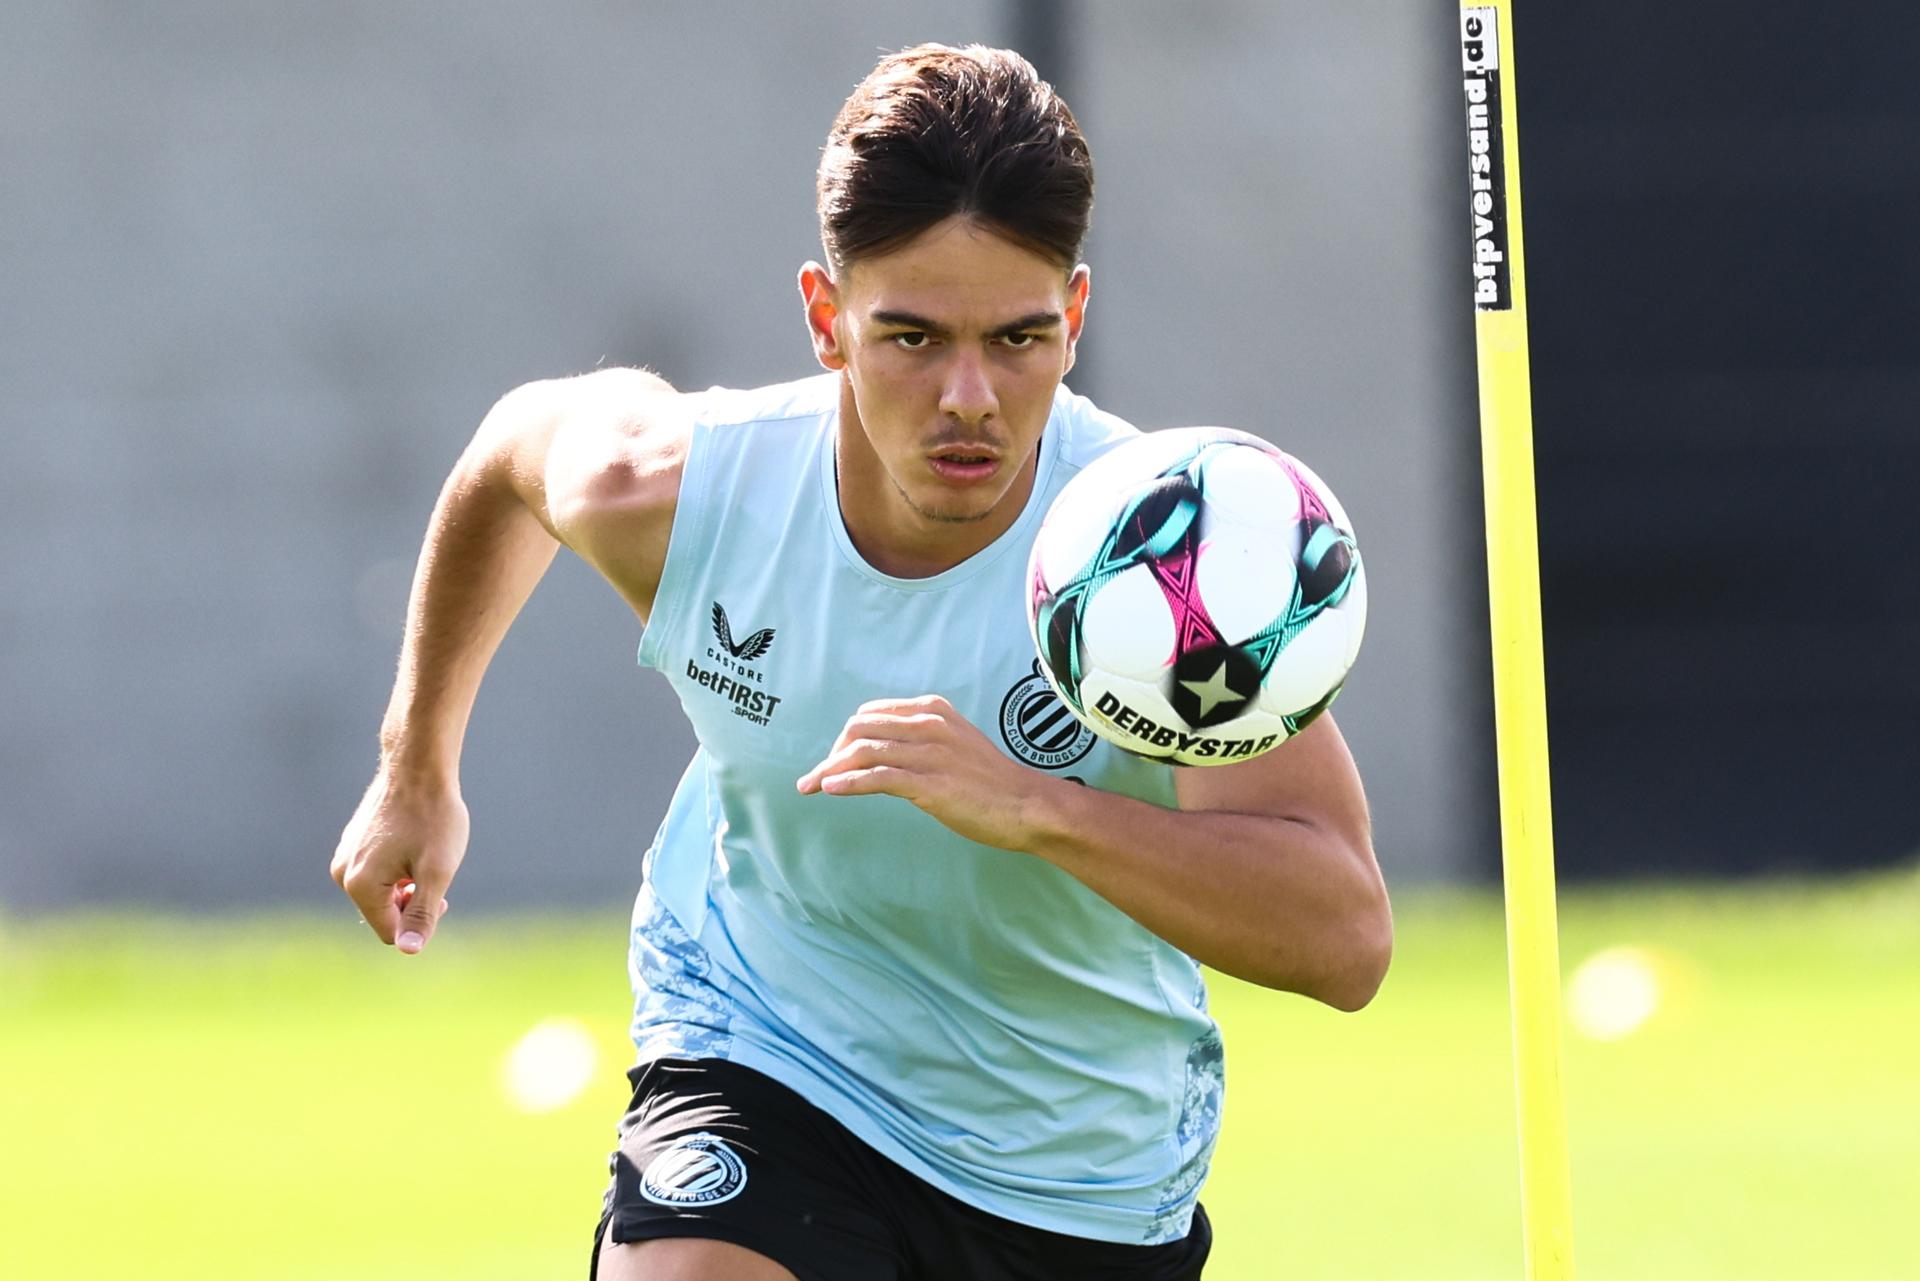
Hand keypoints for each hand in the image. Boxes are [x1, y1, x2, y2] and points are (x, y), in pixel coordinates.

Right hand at [330, 769, 466, 952]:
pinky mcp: (351, 842)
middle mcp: (341, 873)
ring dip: (406, 883)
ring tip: (423, 852)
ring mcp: (344, 855)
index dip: (421, 921)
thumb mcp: (437, 871)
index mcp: (359, 885)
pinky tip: (412, 840)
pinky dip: (398, 866)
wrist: (418, 768)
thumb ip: (422, 914)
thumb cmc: (433, 818)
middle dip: (412, 901)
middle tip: (435, 873)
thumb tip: (408, 951)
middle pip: (383, 912)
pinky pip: (377, 871)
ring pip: (382, 891)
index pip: (390, 931)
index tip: (440, 895)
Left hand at [796, 695, 1049, 850]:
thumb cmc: (991, 782)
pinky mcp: (930, 784)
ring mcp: (930, 753)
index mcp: (934, 710)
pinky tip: (829, 790)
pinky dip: (847, 783)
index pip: (872, 713)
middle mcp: (929, 725)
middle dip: (832, 753)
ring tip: (810, 786)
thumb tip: (882, 753)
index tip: (835, 760)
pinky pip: (877, 777)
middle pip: (859, 728)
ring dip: (828, 769)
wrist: (1027, 805)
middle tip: (820, 778)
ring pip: (863, 751)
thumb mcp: (955, 745)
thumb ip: (922, 740)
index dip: (846, 736)